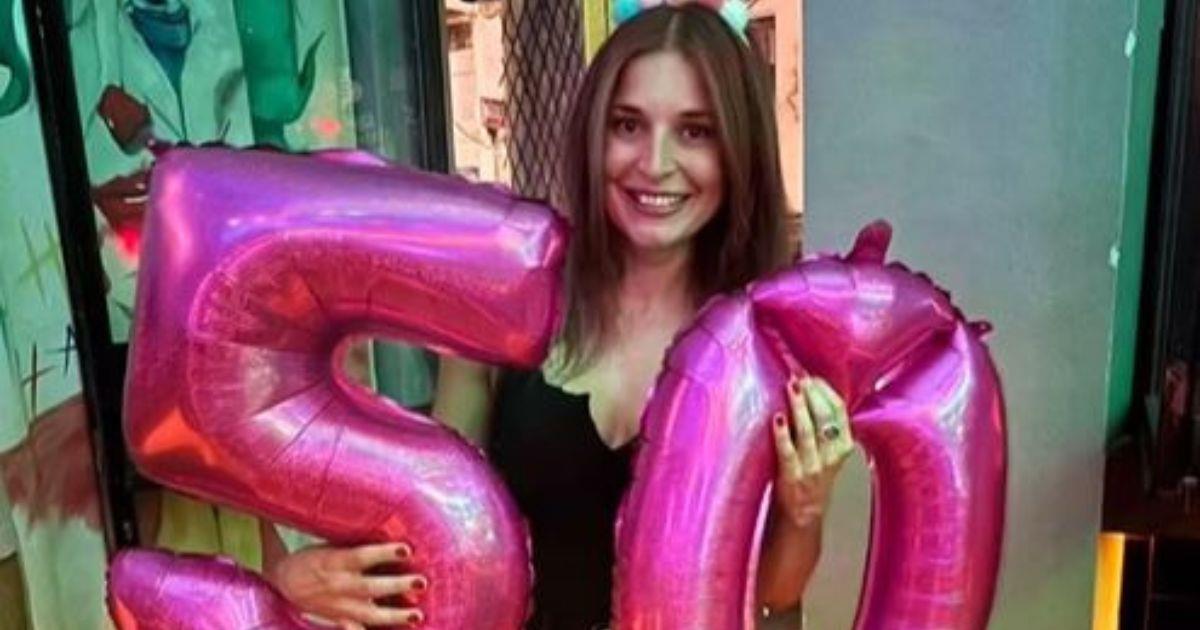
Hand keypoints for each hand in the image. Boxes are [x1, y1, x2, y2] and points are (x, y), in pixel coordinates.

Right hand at [265, 542, 426, 628]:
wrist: (282, 581)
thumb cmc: (311, 557)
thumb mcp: (327, 543)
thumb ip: (352, 539)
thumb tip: (380, 517)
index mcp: (335, 561)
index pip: (362, 556)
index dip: (384, 553)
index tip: (407, 548)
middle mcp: (338, 584)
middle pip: (371, 587)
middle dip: (398, 585)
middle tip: (422, 581)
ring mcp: (339, 606)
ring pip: (370, 614)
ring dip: (395, 616)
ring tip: (418, 614)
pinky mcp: (339, 620)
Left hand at [770, 376, 853, 529]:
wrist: (802, 518)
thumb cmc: (810, 478)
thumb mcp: (826, 452)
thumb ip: (823, 427)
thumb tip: (808, 389)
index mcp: (842, 447)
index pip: (839, 412)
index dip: (825, 391)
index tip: (812, 376)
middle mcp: (831, 457)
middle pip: (826, 418)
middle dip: (813, 394)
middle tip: (800, 377)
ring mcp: (813, 469)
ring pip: (809, 432)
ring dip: (799, 407)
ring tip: (791, 387)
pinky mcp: (793, 478)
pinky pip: (788, 453)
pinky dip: (782, 435)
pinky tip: (777, 418)